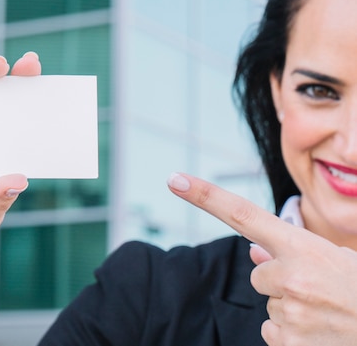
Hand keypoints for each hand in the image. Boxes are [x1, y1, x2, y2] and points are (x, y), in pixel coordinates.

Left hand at [168, 172, 356, 345]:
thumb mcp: (336, 260)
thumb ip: (291, 253)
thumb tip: (254, 251)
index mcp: (303, 247)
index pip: (243, 215)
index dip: (205, 196)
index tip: (174, 179)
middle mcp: (290, 276)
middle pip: (258, 275)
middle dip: (281, 281)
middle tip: (319, 291)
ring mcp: (288, 312)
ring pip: (268, 305)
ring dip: (290, 308)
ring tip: (327, 313)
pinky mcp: (287, 343)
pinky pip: (272, 333)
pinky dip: (291, 334)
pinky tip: (320, 333)